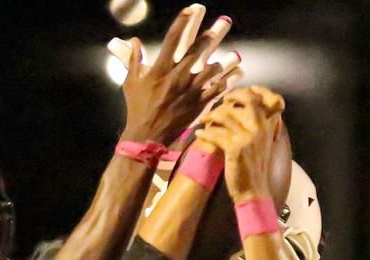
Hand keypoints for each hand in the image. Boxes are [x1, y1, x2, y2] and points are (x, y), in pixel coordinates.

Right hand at [121, 7, 233, 144]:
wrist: (148, 136)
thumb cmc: (137, 108)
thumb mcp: (131, 83)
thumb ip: (133, 60)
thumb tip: (133, 41)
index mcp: (160, 70)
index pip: (172, 40)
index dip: (183, 23)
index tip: (191, 9)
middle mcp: (177, 77)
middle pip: (198, 50)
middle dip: (212, 34)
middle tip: (225, 21)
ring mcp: (190, 91)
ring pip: (213, 70)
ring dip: (226, 60)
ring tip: (236, 53)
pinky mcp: (198, 104)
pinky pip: (217, 89)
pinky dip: (228, 81)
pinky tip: (238, 72)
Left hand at [194, 86, 285, 201]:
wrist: (254, 190)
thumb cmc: (253, 168)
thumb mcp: (260, 145)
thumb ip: (255, 127)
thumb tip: (241, 112)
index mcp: (266, 127)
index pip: (256, 100)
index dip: (242, 94)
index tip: (230, 97)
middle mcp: (259, 129)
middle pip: (242, 102)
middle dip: (226, 101)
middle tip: (214, 107)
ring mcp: (247, 137)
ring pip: (225, 116)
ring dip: (210, 117)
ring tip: (203, 120)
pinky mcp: (235, 148)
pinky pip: (215, 134)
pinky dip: (205, 133)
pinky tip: (199, 135)